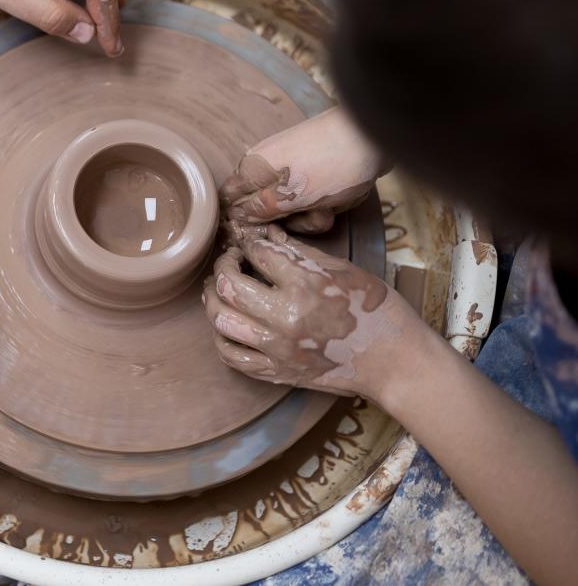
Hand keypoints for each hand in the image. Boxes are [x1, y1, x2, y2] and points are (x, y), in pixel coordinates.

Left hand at [202, 224, 419, 397]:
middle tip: (228, 262)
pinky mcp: (277, 372)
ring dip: (213, 300)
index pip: (257, 254)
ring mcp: (278, 349)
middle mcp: (285, 318)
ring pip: (221, 321)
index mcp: (305, 285)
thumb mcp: (341, 270)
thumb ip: (298, 252)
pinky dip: (221, 338)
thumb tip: (267, 235)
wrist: (395, 361)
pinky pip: (232, 357)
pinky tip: (226, 324)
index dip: (248, 244)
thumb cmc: (375, 310)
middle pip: (229, 286)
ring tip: (219, 290)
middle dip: (222, 267)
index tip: (248, 244)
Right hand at [220, 107, 385, 233]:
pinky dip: (324, 203)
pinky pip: (310, 196)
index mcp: (253, 168)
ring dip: (311, 214)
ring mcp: (292, 167)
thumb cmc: (331, 164)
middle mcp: (267, 166)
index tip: (263, 234)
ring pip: (291, 206)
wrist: (375, 135)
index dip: (243, 220)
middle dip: (288, 221)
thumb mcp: (292, 196)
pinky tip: (339, 199)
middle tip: (307, 216)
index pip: (230, 199)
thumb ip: (260, 209)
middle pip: (264, 208)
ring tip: (328, 206)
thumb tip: (235, 217)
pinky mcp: (313, 169)